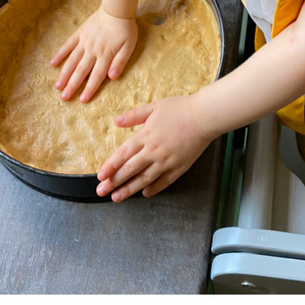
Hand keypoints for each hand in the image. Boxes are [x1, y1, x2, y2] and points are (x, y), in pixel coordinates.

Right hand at [50, 7, 138, 101]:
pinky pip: (67, 46)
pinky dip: (60, 54)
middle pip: (80, 71)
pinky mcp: (79, 34)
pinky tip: (53, 63)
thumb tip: (112, 77)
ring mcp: (84, 43)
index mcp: (105, 56)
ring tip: (57, 86)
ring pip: (72, 61)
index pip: (96, 76)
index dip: (89, 89)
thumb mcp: (129, 47)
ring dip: (64, 74)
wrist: (115, 10)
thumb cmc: (125, 30)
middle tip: (64, 98)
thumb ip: (120, 62)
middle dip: (72, 86)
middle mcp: (92, 51)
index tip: (81, 100)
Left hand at [96, 95, 211, 200]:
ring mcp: (167, 161)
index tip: (100, 176)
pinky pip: (164, 181)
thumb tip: (116, 121)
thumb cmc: (179, 109)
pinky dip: (154, 188)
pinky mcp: (180, 167)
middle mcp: (154, 151)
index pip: (123, 154)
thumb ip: (134, 115)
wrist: (204, 117)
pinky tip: (145, 193)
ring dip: (130, 189)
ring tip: (117, 198)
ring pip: (145, 179)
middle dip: (114, 182)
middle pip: (130, 170)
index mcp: (145, 136)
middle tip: (101, 191)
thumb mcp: (153, 107)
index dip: (111, 166)